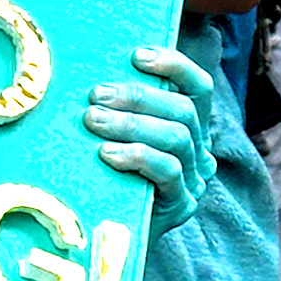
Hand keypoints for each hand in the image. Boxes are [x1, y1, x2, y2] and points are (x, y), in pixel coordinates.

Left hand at [86, 46, 215, 237]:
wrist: (105, 225)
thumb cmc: (100, 165)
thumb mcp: (109, 128)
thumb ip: (112, 101)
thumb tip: (82, 63)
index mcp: (186, 122)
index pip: (197, 87)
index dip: (174, 66)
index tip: (136, 55)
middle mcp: (197, 147)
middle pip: (183, 110)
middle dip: (138, 96)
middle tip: (95, 95)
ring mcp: (193, 177)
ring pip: (177, 138)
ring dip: (131, 124)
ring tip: (92, 120)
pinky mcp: (180, 203)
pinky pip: (168, 172)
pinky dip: (136, 157)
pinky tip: (106, 154)